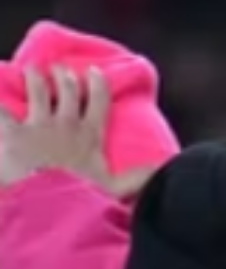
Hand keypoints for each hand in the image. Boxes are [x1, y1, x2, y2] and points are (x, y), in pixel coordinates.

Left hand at [0, 67, 150, 196]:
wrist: (47, 200)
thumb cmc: (82, 195)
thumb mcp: (116, 188)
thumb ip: (139, 177)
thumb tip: (166, 168)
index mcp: (91, 134)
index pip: (99, 102)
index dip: (98, 85)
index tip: (95, 71)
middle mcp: (66, 123)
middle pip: (68, 92)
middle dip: (64, 77)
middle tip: (60, 69)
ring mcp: (38, 124)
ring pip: (38, 93)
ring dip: (35, 79)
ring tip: (30, 70)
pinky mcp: (12, 131)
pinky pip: (2, 110)